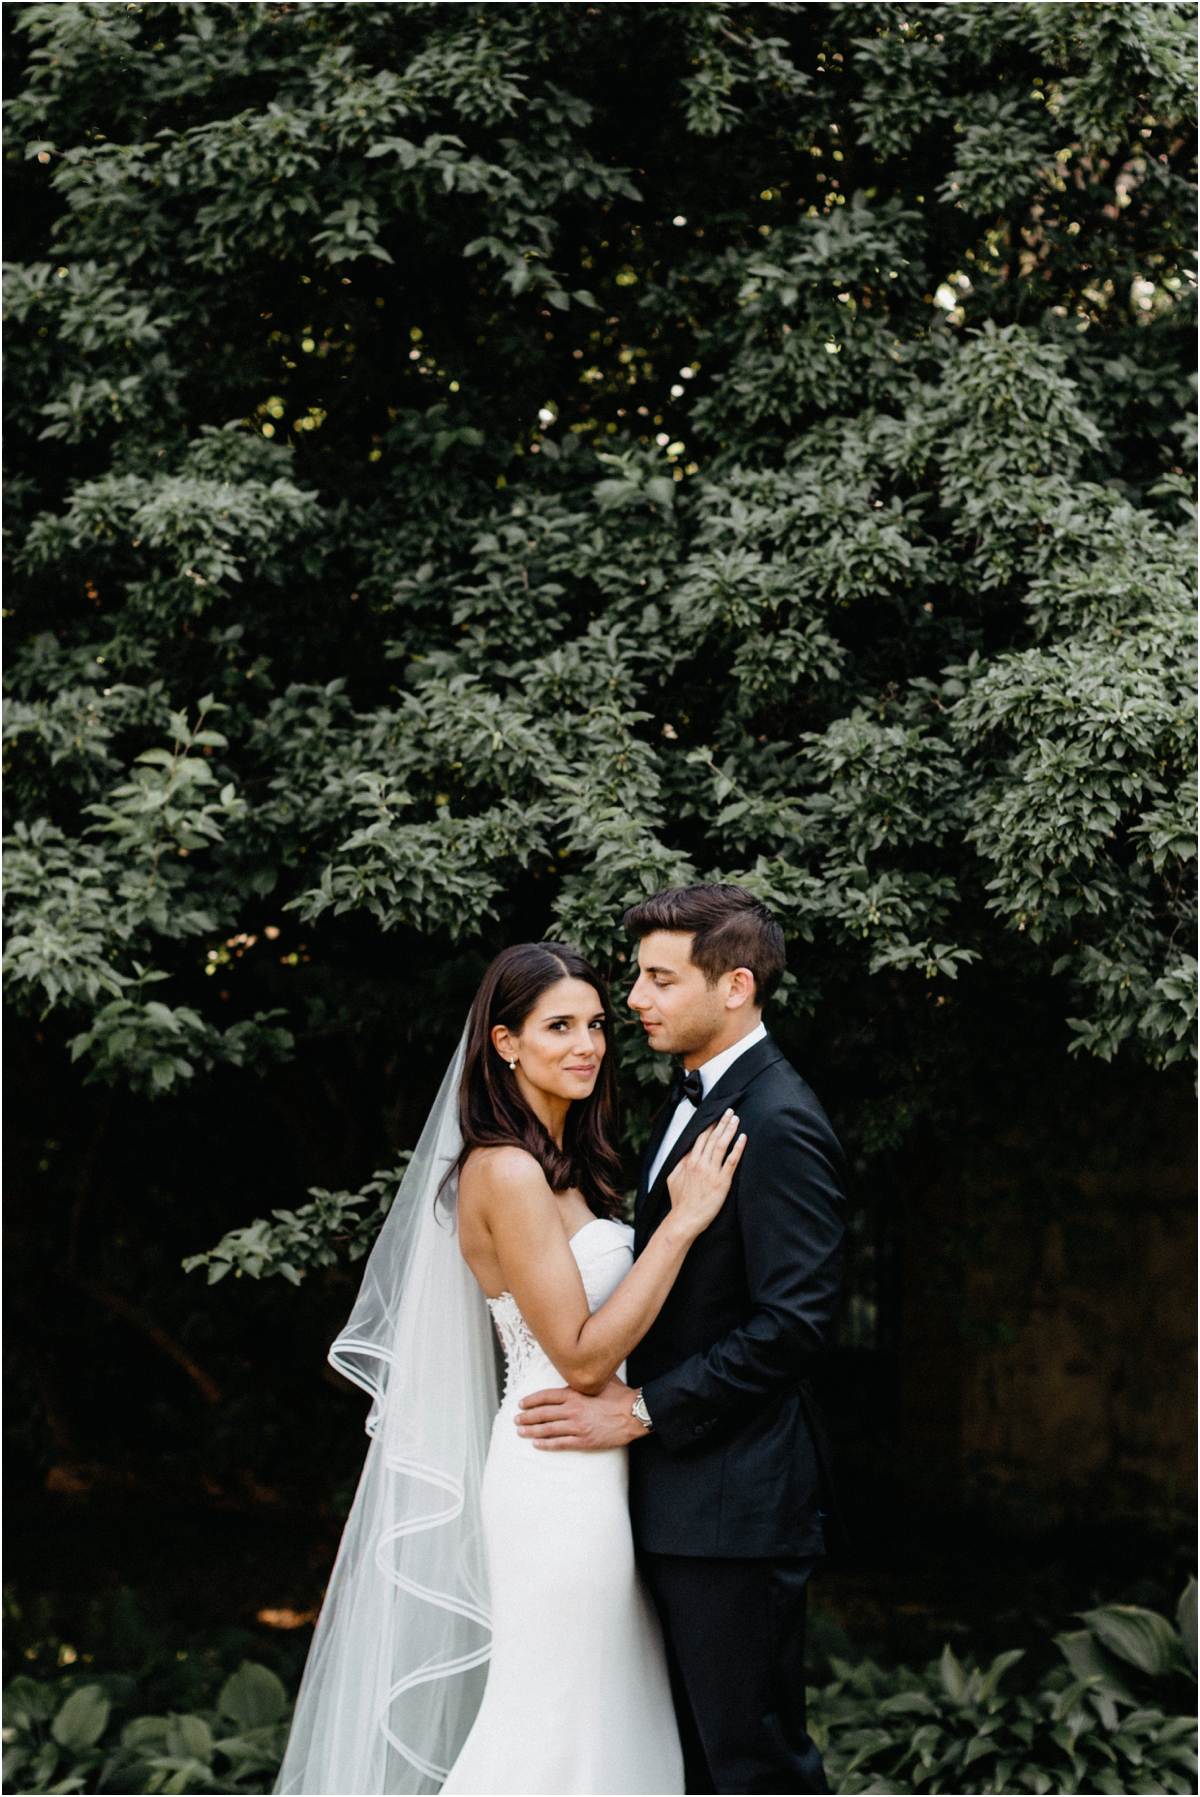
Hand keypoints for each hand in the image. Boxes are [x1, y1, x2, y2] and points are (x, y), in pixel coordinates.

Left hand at [516, 1376, 643, 1450]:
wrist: (633, 1413)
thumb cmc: (619, 1395)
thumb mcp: (600, 1380)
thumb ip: (585, 1377)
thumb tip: (577, 1367)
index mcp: (575, 1394)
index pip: (546, 1396)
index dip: (531, 1400)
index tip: (521, 1403)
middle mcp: (573, 1410)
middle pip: (543, 1414)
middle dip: (527, 1417)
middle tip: (516, 1419)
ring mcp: (577, 1426)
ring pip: (548, 1429)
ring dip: (532, 1431)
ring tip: (520, 1432)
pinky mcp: (584, 1440)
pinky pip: (560, 1443)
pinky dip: (546, 1444)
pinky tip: (537, 1444)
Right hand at [665, 1108, 746, 1238]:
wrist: (684, 1220)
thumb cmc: (680, 1202)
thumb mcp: (673, 1179)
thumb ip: (680, 1164)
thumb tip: (686, 1153)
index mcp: (689, 1161)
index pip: (700, 1138)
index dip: (709, 1125)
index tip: (716, 1116)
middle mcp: (699, 1163)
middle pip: (712, 1137)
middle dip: (721, 1122)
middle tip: (729, 1111)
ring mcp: (711, 1172)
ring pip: (721, 1145)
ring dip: (729, 1130)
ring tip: (736, 1119)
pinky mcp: (722, 1182)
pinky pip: (731, 1161)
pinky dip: (737, 1148)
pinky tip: (743, 1138)